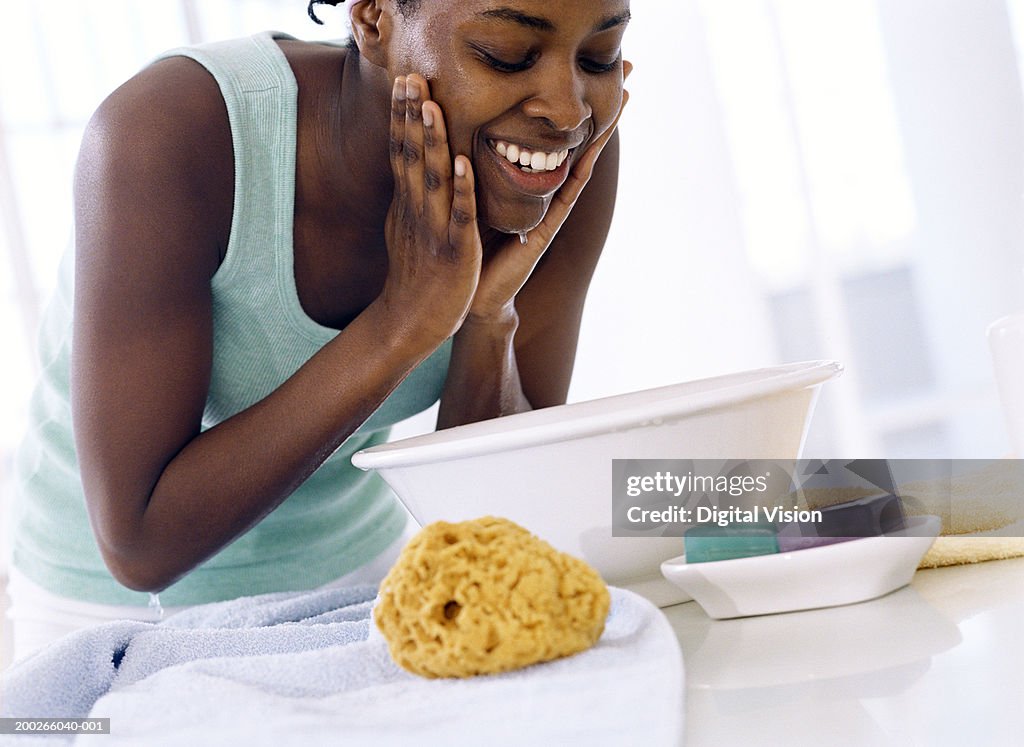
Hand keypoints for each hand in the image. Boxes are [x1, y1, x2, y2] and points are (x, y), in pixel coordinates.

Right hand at [378, 74, 482, 343]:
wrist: (410, 323)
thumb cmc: (415, 277)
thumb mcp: (406, 230)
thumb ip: (410, 199)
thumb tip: (405, 171)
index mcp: (408, 205)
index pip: (402, 152)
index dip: (402, 117)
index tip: (404, 82)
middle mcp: (417, 211)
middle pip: (411, 156)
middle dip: (411, 116)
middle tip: (411, 77)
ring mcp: (434, 230)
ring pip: (432, 179)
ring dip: (431, 142)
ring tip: (432, 106)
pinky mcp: (454, 252)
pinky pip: (459, 216)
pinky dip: (462, 190)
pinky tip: (464, 164)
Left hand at [466, 61, 632, 322]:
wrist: (471, 292)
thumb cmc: (473, 245)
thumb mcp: (476, 195)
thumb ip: (482, 167)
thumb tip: (471, 129)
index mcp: (533, 183)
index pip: (560, 136)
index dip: (578, 104)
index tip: (597, 72)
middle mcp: (549, 193)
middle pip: (582, 140)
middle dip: (604, 105)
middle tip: (628, 70)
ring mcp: (552, 210)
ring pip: (582, 162)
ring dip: (603, 133)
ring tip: (624, 101)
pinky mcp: (544, 231)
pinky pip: (564, 195)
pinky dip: (576, 171)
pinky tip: (590, 150)